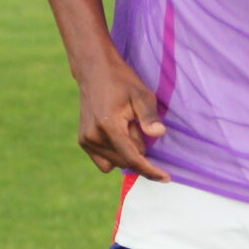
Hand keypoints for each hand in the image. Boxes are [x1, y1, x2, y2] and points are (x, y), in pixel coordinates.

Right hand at [76, 54, 169, 181]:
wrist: (94, 70)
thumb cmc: (121, 81)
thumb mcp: (142, 94)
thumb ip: (149, 116)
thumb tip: (159, 134)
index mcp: (108, 126)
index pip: (132, 159)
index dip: (150, 170)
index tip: (165, 178)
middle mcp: (93, 137)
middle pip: (125, 161)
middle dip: (138, 150)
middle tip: (136, 124)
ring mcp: (86, 140)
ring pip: (115, 163)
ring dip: (126, 151)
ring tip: (125, 125)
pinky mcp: (83, 141)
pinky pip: (104, 161)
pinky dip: (115, 154)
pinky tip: (118, 134)